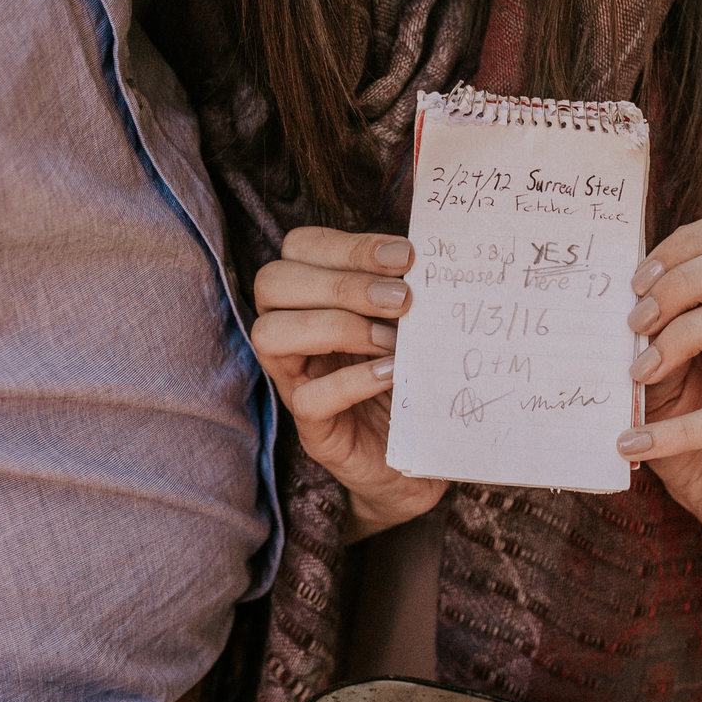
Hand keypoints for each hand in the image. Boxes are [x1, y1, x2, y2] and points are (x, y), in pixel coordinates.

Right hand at [253, 227, 446, 538]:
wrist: (424, 455)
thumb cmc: (413, 374)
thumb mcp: (411, 321)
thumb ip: (406, 286)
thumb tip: (431, 250)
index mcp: (313, 295)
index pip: (298, 248)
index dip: (346, 246)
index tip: (405, 257)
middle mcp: (293, 332)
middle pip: (272, 283)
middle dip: (340, 283)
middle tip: (402, 299)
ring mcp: (295, 380)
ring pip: (270, 334)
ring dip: (336, 326)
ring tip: (391, 339)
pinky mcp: (313, 428)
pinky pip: (308, 397)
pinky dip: (353, 380)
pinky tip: (393, 374)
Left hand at [616, 211, 701, 542]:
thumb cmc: (690, 424)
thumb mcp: (656, 374)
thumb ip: (643, 337)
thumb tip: (598, 305)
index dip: (685, 244)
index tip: (635, 281)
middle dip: (683, 281)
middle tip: (635, 323)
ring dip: (684, 334)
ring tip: (638, 372)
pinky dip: (680, 429)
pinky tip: (636, 441)